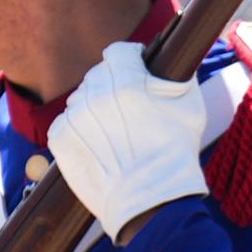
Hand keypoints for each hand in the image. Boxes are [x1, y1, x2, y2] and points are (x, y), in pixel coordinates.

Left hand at [52, 41, 209, 233]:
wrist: (150, 200)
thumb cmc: (175, 153)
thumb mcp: (190, 107)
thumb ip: (178, 76)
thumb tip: (175, 58)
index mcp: (127, 81)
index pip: (118, 52)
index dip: (129, 60)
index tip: (136, 71)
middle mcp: (97, 95)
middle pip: (97, 75)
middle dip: (112, 85)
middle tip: (127, 108)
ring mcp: (75, 118)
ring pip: (81, 99)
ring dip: (94, 108)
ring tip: (113, 132)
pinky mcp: (60, 139)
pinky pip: (66, 122)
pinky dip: (79, 130)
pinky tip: (98, 144)